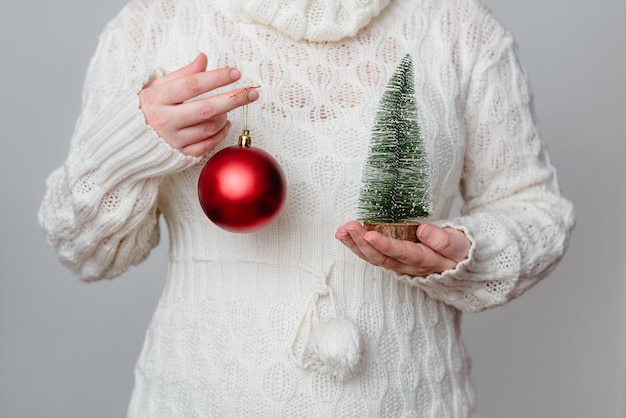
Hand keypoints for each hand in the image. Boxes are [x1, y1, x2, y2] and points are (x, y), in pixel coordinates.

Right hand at [139, 53, 258, 156]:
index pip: (192, 85)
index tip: (235, 73)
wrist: (124, 144)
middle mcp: (165, 120)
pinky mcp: (179, 155)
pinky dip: (220, 134)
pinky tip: (225, 124)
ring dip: (225, 116)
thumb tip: (204, 59)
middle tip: (253, 93)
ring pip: (209, 127)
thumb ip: (182, 74)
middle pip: (206, 108)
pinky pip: (208, 144)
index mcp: (157, 98)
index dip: (216, 78)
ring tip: (229, 107)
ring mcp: (173, 140)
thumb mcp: (156, 87)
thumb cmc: (144, 110)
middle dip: (233, 99)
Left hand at [335, 221, 470, 276]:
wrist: (459, 262)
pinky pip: (372, 255)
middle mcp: (408, 266)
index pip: (402, 253)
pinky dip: (357, 245)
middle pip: (381, 257)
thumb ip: (445, 240)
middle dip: (362, 243)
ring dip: (355, 244)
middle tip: (348, 227)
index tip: (369, 234)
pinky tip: (345, 235)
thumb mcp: (460, 244)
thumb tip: (424, 230)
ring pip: (373, 258)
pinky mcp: (392, 259)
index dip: (385, 245)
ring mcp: (398, 264)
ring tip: (341, 231)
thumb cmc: (460, 251)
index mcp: (426, 260)